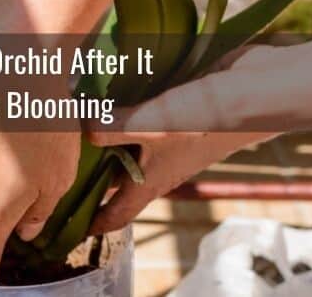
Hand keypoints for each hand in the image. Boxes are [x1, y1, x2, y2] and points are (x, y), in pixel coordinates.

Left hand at [85, 43, 311, 233]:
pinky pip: (138, 110)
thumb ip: (111, 129)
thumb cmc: (205, 119)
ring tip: (70, 116)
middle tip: (57, 154)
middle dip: (88, 167)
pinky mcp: (171, 108)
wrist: (254, 88)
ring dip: (102, 129)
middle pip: (114, 173)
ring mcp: (164, 134)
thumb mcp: (151, 127)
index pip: (118, 214)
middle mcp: (156, 161)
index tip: (70, 224)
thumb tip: (80, 131)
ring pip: (123, 138)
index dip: (94, 223)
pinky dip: (119, 103)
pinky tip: (99, 86)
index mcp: (152, 180)